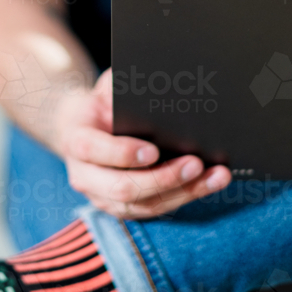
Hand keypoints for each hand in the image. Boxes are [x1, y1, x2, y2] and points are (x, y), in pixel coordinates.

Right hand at [50, 69, 230, 218]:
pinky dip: (185, 197)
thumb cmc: (102, 104)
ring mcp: (103, 197)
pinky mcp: (123, 208)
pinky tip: (209, 183)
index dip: (122, 153)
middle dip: (163, 178)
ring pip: (144, 205)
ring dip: (183, 192)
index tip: (153, 150)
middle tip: (195, 163)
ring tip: (215, 177)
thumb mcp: (107, 87)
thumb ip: (122, 86)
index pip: (93, 150)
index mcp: (76, 140)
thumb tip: (157, 82)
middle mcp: (85, 176)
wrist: (84, 129)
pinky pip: (156, 209)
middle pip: (122, 188)